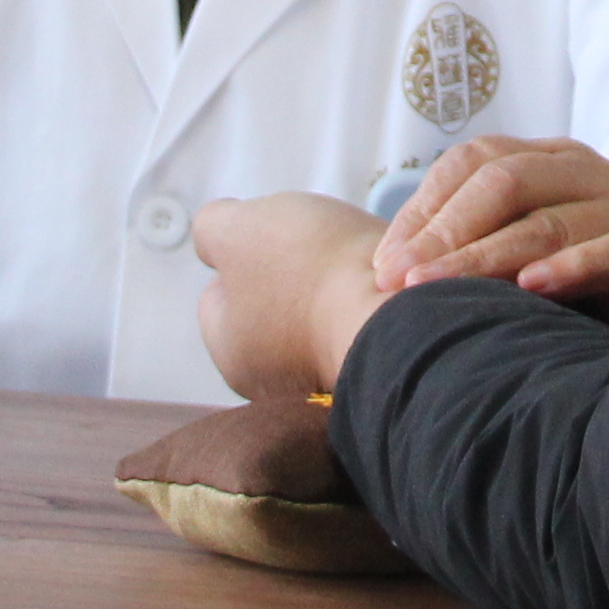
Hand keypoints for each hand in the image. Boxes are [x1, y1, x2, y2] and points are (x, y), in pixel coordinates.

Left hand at [194, 193, 391, 405]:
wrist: (398, 312)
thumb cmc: (308, 273)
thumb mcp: (234, 228)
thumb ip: (210, 227)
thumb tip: (216, 238)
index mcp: (230, 353)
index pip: (218, 295)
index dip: (239, 253)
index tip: (271, 237)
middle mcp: (271, 381)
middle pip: (268, 306)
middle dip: (289, 272)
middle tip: (313, 247)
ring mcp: (322, 381)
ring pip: (315, 313)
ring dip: (330, 285)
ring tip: (350, 262)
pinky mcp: (370, 371)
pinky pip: (355, 324)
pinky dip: (362, 299)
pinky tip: (374, 282)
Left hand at [372, 135, 608, 321]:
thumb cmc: (573, 288)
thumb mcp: (517, 254)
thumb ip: (469, 244)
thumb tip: (384, 268)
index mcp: (546, 159)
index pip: (472, 161)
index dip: (422, 209)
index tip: (383, 264)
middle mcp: (584, 170)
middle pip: (503, 183)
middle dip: (444, 234)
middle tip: (400, 282)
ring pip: (547, 222)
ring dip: (485, 258)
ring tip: (437, 289)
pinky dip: (571, 268)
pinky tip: (531, 287)